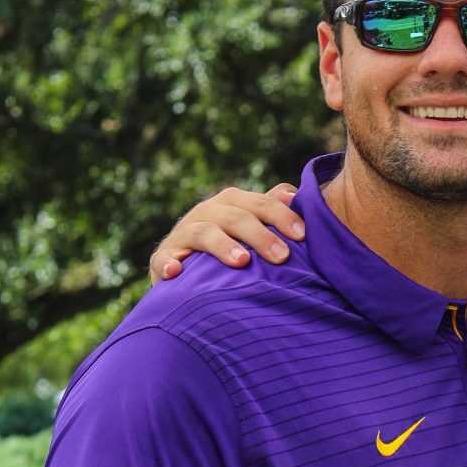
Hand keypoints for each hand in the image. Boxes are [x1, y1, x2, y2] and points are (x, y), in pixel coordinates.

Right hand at [150, 183, 304, 281]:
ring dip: (222, 245)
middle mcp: (207, 213)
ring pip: (204, 233)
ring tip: (242, 261)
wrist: (185, 273)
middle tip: (282, 256)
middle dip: (260, 235)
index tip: (303, 235)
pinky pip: (163, 260)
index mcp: (232, 203)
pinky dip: (168, 263)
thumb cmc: (230, 246)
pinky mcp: (163, 260)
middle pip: (235, 217)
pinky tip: (176, 271)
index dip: (281, 215)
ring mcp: (183, 235)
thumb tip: (293, 194)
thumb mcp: (250, 226)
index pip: (260, 203)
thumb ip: (269, 210)